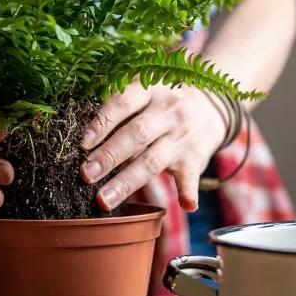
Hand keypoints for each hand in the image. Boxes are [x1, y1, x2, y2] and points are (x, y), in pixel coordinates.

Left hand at [80, 83, 226, 212]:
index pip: (123, 103)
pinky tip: (186, 205)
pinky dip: (189, 191)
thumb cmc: (163, 100)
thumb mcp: (144, 90)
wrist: (212, 106)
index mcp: (149, 91)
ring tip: (104, 200)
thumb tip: (82, 134)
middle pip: (136, 135)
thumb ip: (118, 106)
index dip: (103, 122)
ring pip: (152, 161)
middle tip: (86, 174)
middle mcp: (167, 112)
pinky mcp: (195, 159)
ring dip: (127, 182)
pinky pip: (192, 177)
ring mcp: (182, 137)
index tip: (83, 143)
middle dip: (109, 156)